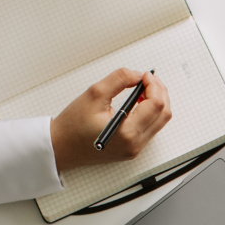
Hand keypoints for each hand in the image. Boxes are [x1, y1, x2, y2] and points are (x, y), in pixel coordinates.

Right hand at [52, 69, 172, 172]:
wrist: (61, 147)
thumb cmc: (72, 125)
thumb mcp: (95, 93)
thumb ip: (120, 79)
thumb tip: (138, 75)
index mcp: (127, 133)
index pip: (155, 105)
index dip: (154, 85)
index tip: (145, 75)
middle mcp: (135, 144)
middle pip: (163, 114)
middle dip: (159, 92)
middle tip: (148, 79)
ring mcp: (135, 149)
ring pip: (159, 122)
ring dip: (156, 102)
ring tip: (143, 89)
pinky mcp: (132, 149)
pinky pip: (150, 128)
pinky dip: (149, 112)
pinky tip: (139, 102)